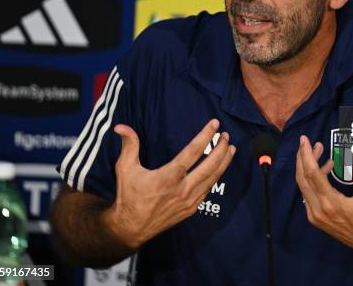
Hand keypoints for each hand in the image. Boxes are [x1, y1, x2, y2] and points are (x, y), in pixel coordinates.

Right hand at [102, 119, 235, 248]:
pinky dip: (216, 176)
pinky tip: (220, 168)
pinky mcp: (191, 209)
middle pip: (210, 164)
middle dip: (221, 148)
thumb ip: (129, 145)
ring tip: (230, 148)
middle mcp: (182, 189)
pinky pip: (208, 189)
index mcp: (169, 176)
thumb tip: (121, 127)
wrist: (131, 228)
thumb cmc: (128, 196)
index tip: (215, 124)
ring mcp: (189, 200)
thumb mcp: (125, 169)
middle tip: (226, 135)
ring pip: (213, 178)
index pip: (193, 151)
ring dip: (224, 162)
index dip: (206, 136)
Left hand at [295, 135, 352, 259]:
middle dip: (303, 157)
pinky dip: (312, 180)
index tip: (304, 140)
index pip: (312, 174)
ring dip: (308, 167)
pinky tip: (325, 169)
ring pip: (304, 186)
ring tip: (320, 151)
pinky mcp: (317, 219)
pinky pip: (308, 194)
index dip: (307, 155)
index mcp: (332, 204)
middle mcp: (320, 210)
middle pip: (302, 178)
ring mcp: (316, 216)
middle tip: (308, 142)